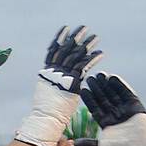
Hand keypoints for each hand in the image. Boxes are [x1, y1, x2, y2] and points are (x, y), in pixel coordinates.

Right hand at [15, 26, 102, 145]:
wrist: (46, 118)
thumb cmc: (47, 109)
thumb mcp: (48, 91)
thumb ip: (53, 81)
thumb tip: (57, 76)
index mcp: (46, 71)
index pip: (53, 50)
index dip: (59, 39)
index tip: (66, 29)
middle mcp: (53, 71)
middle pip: (65, 49)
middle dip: (75, 37)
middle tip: (84, 28)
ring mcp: (62, 76)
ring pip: (75, 56)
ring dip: (87, 45)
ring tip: (96, 37)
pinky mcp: (72, 82)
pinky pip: (83, 67)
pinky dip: (92, 60)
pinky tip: (100, 53)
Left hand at [75, 73, 145, 145]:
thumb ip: (89, 144)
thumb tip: (73, 143)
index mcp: (106, 123)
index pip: (95, 108)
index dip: (89, 99)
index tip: (83, 90)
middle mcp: (114, 115)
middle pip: (103, 99)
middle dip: (97, 89)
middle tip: (90, 78)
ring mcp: (125, 110)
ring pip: (113, 94)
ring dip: (107, 85)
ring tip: (100, 75)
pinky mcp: (135, 106)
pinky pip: (126, 93)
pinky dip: (120, 86)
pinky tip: (112, 78)